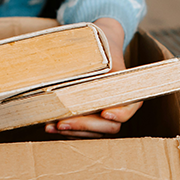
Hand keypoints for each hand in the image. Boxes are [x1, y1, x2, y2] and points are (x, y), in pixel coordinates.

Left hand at [45, 18, 142, 137]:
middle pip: (109, 126)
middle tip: (63, 122)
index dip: (119, 113)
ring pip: (94, 133)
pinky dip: (67, 130)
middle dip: (85, 126)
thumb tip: (81, 82)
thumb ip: (97, 70)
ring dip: (72, 131)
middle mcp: (119, 108)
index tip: (105, 113)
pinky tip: (50, 125)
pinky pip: (83, 131)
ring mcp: (105, 117)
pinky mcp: (91, 121)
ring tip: (51, 125)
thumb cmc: (103, 48)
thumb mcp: (102, 54)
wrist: (99, 46)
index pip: (128, 109)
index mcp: (129, 92)